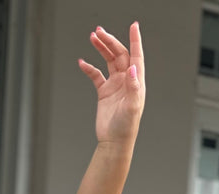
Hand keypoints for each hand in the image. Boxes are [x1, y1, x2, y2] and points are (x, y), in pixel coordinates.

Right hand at [79, 22, 144, 145]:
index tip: (133, 25)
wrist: (114, 143)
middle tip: (99, 31)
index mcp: (136, 83)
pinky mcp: (104, 92)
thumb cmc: (126, 128)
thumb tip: (133, 68)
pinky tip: (82, 62)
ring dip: (102, 48)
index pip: (136, 57)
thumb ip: (133, 87)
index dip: (135, 41)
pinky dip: (89, 67)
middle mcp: (127, 81)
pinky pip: (96, 75)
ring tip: (92, 37)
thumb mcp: (132, 108)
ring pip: (109, 61)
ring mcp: (115, 85)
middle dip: (110, 41)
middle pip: (120, 55)